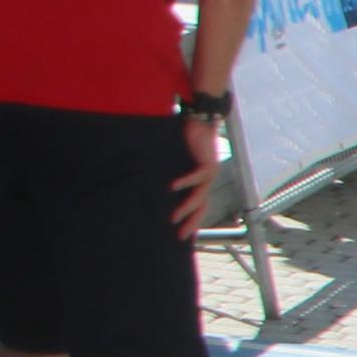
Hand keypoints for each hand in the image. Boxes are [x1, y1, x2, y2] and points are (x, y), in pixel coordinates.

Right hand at [168, 112, 223, 238]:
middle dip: (191, 223)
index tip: (182, 237)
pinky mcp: (207, 162)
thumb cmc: (186, 140)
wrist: (200, 120)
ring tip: (173, 218)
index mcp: (200, 183)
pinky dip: (185, 182)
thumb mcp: (176, 160)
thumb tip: (147, 181)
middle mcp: (206, 182)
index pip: (197, 207)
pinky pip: (197, 176)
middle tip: (179, 236)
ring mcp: (209, 173)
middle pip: (201, 207)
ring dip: (186, 208)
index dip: (191, 221)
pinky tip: (172, 188)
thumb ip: (167, 171)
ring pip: (199, 196)